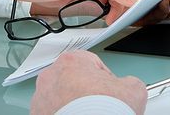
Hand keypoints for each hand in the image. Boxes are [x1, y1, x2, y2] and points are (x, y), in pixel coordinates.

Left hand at [30, 50, 145, 114]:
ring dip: (71, 105)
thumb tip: (129, 87)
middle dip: (86, 92)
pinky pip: (51, 112)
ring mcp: (41, 97)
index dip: (105, 80)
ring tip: (87, 114)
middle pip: (73, 79)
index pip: (92, 64)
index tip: (110, 93)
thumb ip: (129, 82)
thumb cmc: (103, 111)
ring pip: (60, 97)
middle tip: (99, 106)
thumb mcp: (133, 89)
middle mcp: (52, 75)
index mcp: (72, 61)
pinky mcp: (36, 114)